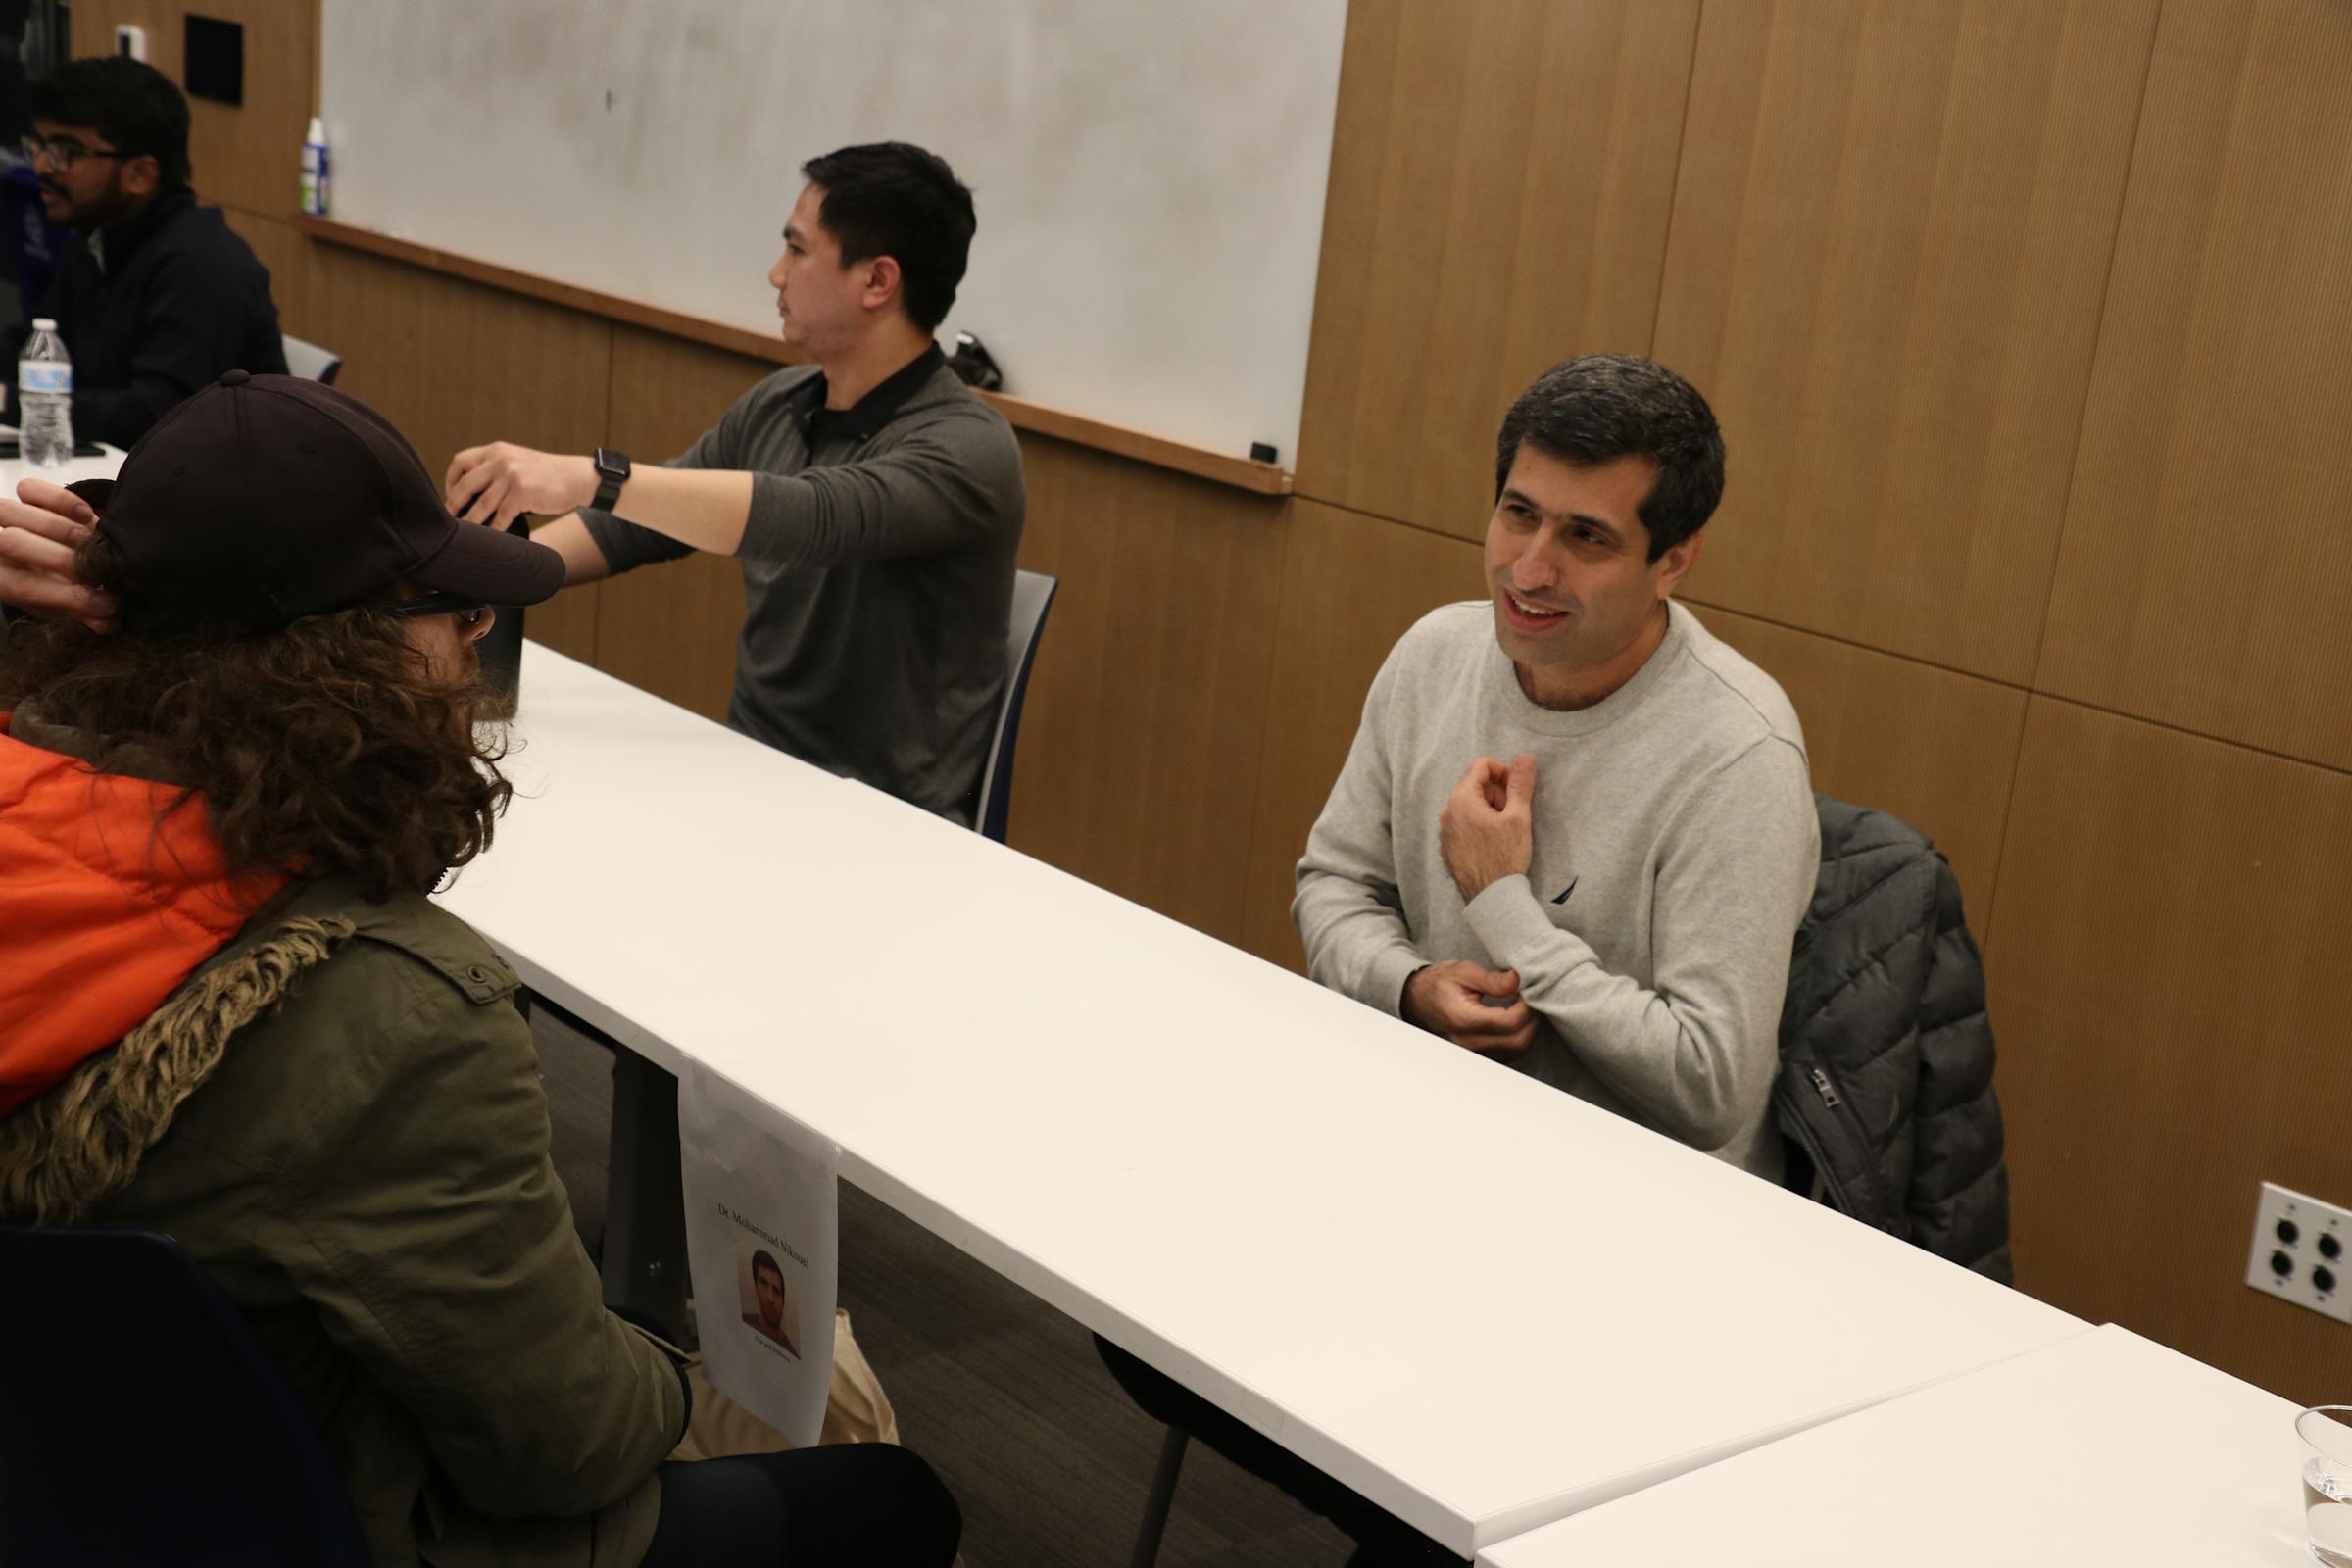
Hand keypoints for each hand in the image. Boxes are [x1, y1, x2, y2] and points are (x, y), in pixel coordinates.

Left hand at [0, 478, 114, 629]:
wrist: (83, 558)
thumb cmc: (77, 588)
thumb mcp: (81, 612)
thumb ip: (91, 619)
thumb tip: (105, 623)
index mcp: (9, 583)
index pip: (23, 586)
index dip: (65, 596)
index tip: (103, 604)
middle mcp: (4, 551)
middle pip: (12, 541)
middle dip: (60, 556)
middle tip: (94, 567)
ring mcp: (13, 520)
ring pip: (13, 512)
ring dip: (58, 528)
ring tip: (90, 539)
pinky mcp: (29, 497)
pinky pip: (30, 489)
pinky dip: (61, 500)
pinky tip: (85, 515)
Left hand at [443, 442, 598, 527]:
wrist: (577, 477)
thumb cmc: (547, 474)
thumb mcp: (518, 460)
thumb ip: (496, 468)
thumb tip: (470, 491)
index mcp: (497, 450)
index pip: (461, 461)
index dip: (450, 480)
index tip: (452, 495)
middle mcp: (501, 460)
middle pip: (465, 484)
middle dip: (454, 504)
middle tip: (450, 519)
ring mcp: (512, 476)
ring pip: (481, 505)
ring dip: (471, 522)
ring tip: (465, 534)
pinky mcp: (523, 493)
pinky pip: (501, 517)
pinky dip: (494, 530)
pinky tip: (491, 538)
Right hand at [1401, 960, 1538, 1059]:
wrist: (1416, 999)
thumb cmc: (1439, 983)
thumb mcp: (1463, 972)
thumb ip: (1492, 979)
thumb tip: (1517, 980)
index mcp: (1463, 1020)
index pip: (1509, 1023)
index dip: (1527, 1007)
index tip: (1526, 991)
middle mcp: (1468, 1042)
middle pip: (1518, 1042)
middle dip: (1532, 1020)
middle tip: (1531, 998)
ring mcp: (1472, 1052)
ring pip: (1516, 1051)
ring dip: (1528, 1030)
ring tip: (1524, 1007)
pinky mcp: (1477, 1055)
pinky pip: (1508, 1054)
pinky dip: (1519, 1037)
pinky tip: (1516, 1019)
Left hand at [1438, 753, 1535, 902]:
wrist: (1491, 897)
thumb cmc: (1505, 857)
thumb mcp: (1518, 817)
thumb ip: (1520, 784)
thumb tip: (1525, 758)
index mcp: (1461, 799)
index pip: (1481, 766)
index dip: (1503, 771)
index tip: (1517, 789)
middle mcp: (1447, 812)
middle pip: (1474, 785)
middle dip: (1497, 793)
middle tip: (1514, 813)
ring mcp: (1445, 831)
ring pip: (1470, 806)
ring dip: (1490, 809)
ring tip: (1505, 830)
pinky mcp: (1448, 847)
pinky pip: (1463, 824)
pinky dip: (1479, 824)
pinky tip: (1493, 842)